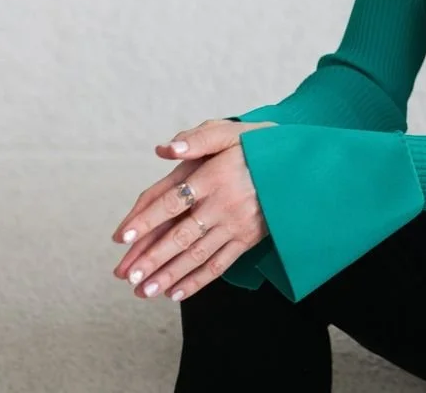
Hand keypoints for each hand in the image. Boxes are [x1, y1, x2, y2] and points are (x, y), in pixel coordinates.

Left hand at [111, 118, 277, 301]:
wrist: (302, 164)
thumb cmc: (259, 145)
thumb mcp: (231, 132)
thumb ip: (197, 139)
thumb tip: (163, 149)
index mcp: (214, 176)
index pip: (172, 202)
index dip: (146, 220)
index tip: (122, 237)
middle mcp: (224, 203)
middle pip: (181, 236)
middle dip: (152, 259)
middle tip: (126, 276)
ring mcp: (237, 224)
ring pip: (198, 255)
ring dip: (169, 275)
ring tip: (144, 291)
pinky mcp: (249, 238)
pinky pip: (220, 264)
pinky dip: (198, 281)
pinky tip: (176, 293)